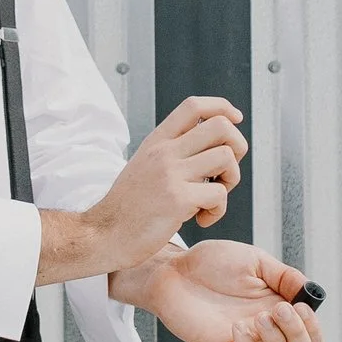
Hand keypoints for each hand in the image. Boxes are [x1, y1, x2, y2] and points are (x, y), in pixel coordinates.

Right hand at [36, 95, 246, 286]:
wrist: (103, 235)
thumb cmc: (128, 207)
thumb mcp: (145, 166)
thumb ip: (172, 154)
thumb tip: (211, 149)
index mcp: (157, 141)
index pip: (194, 106)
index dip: (223, 107)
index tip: (236, 119)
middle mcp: (164, 152)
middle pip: (221, 126)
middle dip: (238, 147)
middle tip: (224, 172)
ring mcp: (170, 174)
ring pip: (226, 157)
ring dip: (230, 181)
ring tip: (212, 199)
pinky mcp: (178, 199)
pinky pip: (219, 195)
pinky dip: (217, 211)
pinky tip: (201, 219)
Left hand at [128, 243, 321, 341]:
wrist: (174, 269)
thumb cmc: (212, 263)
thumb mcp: (254, 260)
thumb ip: (284, 275)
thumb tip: (309, 291)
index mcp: (278, 307)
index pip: (309, 332)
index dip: (313, 325)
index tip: (300, 306)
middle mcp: (266, 328)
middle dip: (298, 333)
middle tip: (280, 310)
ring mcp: (245, 340)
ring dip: (277, 340)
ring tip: (260, 317)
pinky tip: (238, 327)